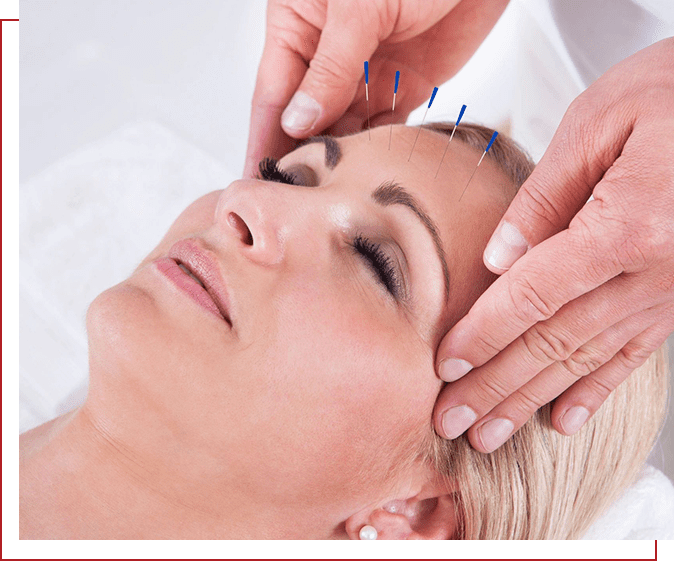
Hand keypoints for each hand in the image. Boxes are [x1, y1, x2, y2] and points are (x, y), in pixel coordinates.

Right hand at [242, 0, 508, 177]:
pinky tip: (368, 170)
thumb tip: (298, 122)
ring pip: (345, 125)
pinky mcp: (405, 81)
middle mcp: (329, 51)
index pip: (273, 93)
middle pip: (306, 116)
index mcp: (298, 24)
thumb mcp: (359, 7)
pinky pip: (385, 122)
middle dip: (300, 154)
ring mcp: (367, 69)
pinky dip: (378, 145)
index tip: (254, 179)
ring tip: (330, 192)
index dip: (263, 138)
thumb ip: (330, 70)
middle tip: (294, 200)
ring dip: (340, 156)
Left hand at [433, 38, 673, 451]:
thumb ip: (546, 194)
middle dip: (496, 386)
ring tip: (491, 433)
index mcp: (627, 227)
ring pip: (586, 359)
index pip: (532, 298)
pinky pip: (633, 355)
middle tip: (452, 422)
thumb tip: (500, 256)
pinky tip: (564, 418)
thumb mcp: (601, 121)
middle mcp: (652, 273)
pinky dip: (595, 390)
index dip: (483, 336)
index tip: (445, 366)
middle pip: (553, 342)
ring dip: (533, 400)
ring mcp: (670, 291)